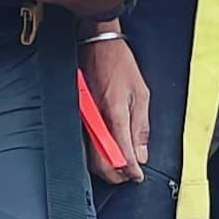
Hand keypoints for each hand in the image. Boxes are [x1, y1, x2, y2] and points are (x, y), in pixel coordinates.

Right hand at [83, 29, 152, 179]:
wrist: (95, 43)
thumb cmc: (119, 63)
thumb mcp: (140, 92)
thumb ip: (141, 126)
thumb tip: (141, 153)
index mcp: (114, 111)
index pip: (122, 152)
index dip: (130, 170)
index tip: (137, 176)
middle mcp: (95, 118)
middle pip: (101, 162)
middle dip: (116, 175)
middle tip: (129, 175)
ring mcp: (83, 117)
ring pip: (90, 155)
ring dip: (106, 167)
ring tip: (121, 166)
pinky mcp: (77, 115)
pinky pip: (85, 143)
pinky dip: (96, 154)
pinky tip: (107, 152)